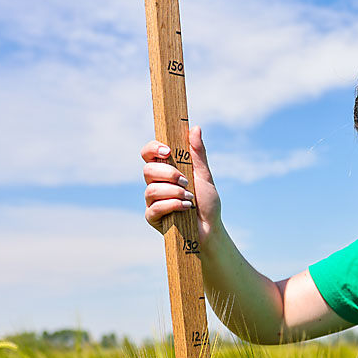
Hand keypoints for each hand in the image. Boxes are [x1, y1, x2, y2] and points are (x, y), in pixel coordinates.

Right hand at [142, 126, 221, 243]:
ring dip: (174, 192)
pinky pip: (154, 207)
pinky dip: (172, 205)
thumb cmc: (207, 203)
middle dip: (168, 173)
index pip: (149, 153)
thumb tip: (195, 128)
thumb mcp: (204, 175)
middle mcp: (156, 183)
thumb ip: (198, 153)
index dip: (153, 148)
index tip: (168, 151)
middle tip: (185, 181)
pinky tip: (186, 208)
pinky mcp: (152, 217)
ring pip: (151, 189)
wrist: (210, 229)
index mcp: (166, 170)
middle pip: (148, 169)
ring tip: (190, 199)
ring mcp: (152, 200)